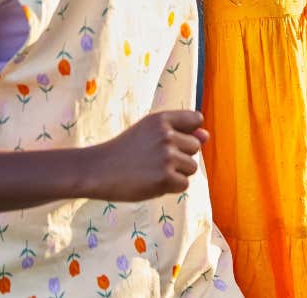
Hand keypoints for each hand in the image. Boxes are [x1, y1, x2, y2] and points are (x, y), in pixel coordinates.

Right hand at [90, 111, 208, 200]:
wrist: (99, 170)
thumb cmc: (125, 150)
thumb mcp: (149, 132)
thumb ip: (180, 131)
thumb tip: (207, 135)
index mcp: (162, 118)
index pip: (195, 118)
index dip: (189, 132)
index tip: (172, 141)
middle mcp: (166, 134)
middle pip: (195, 147)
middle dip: (182, 156)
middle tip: (156, 160)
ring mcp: (166, 156)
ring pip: (192, 167)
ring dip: (178, 173)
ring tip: (154, 171)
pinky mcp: (165, 178)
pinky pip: (184, 184)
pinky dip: (171, 187)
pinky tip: (153, 183)